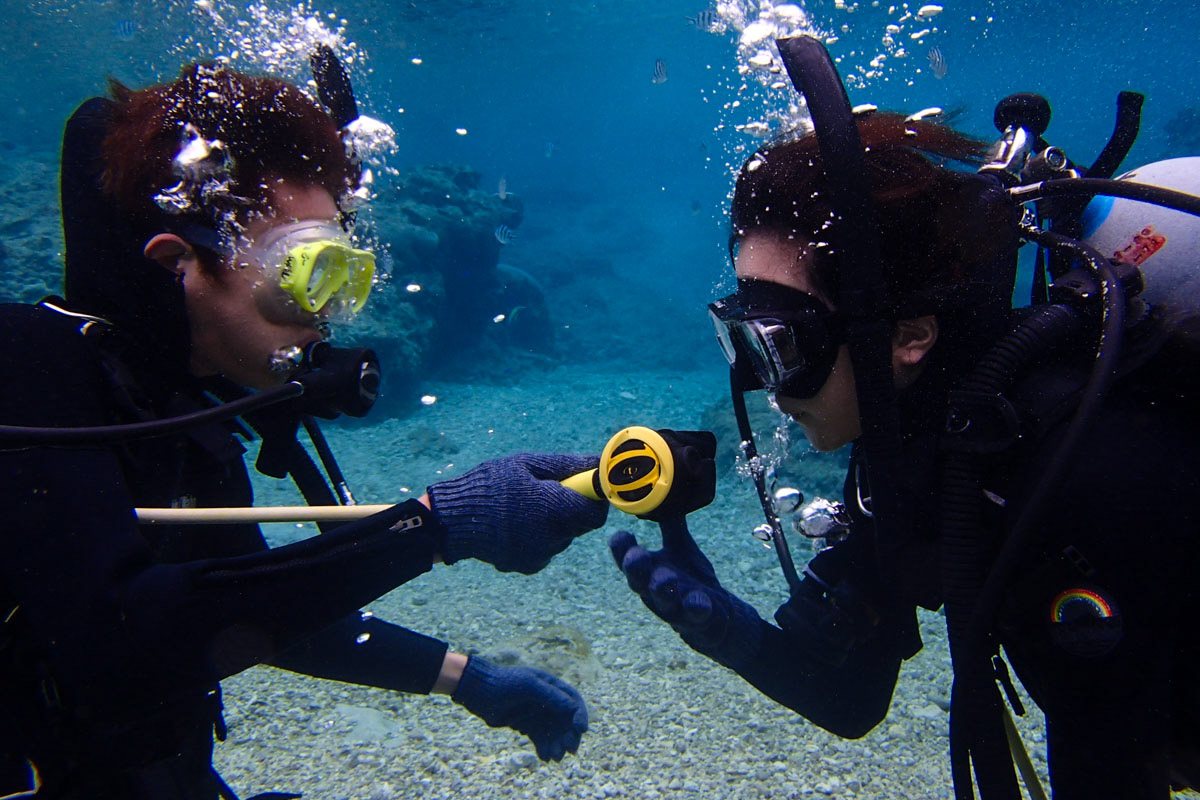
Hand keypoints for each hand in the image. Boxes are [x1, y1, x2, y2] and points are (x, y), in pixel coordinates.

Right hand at [428, 453, 607, 573]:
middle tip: (547, 493)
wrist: (452, 521)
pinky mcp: (529, 565)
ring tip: (524, 508)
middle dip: (571, 508)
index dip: (593, 498)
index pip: (596, 513)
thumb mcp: (527, 464)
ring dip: (554, 522)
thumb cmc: (490, 485)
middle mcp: (552, 537)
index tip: (582, 486)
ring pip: (563, 536)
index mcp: (554, 509)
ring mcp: (541, 554)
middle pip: (580, 524)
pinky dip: (539, 536)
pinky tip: (516, 525)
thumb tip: (598, 463)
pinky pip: (546, 547)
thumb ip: (567, 465)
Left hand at [452, 656, 587, 761]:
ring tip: (555, 758)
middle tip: (569, 750)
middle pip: (566, 720)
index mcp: (551, 686)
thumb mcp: (527, 686)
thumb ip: (550, 695)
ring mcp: (537, 714)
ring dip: (557, 745)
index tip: (580, 730)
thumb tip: (572, 707)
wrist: (477, 692)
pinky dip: (544, 748)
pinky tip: (544, 757)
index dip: (580, 715)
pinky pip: (540, 739)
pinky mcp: (527, 725)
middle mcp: (547, 700)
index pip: (573, 701)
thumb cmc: (503, 683)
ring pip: (554, 732)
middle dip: (569, 735)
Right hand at [609, 517, 765, 670]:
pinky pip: (695, 614)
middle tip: (637, 554)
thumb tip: (664, 491)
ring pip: (663, 600)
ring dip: (663, 588)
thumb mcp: (679, 548)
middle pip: (638, 582)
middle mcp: (654, 590)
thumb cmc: (689, 578)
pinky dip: (696, 608)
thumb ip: (670, 525)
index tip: (620, 534)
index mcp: (648, 571)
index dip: (620, 549)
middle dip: (636, 568)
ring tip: (666, 577)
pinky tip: (700, 601)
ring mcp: (674, 607)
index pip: (626, 559)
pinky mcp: (697, 618)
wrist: (714, 614)